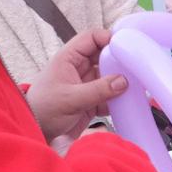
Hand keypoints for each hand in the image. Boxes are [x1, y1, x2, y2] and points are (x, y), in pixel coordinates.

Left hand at [28, 28, 128, 143]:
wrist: (36, 134)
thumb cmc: (43, 110)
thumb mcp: (70, 99)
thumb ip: (98, 90)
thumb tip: (123, 81)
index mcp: (68, 59)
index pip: (91, 38)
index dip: (107, 37)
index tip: (125, 46)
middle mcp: (79, 69)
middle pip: (104, 56)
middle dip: (119, 61)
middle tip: (135, 68)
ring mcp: (86, 85)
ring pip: (110, 76)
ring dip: (121, 82)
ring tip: (136, 86)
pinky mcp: (91, 101)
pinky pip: (110, 95)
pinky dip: (119, 99)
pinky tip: (128, 102)